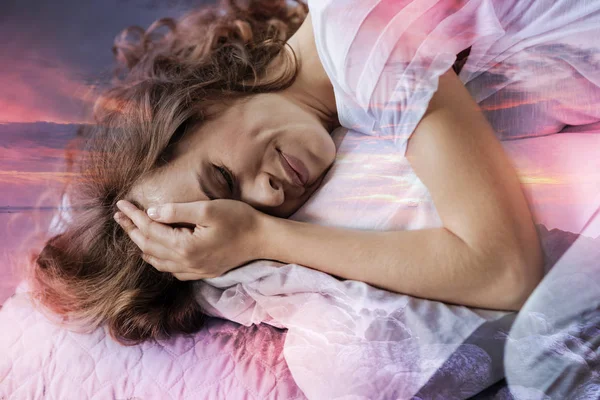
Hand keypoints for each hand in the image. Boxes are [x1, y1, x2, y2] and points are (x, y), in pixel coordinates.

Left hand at [114, 199, 265, 280]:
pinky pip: (171, 270)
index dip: (133, 216)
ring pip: (157, 261)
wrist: (262, 240)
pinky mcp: (201, 272)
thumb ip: (177, 211)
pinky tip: (155, 251)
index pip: (150, 230)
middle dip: (131, 230)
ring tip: (132, 231)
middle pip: (148, 247)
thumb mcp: (207, 209)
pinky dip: (157, 259)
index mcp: (184, 246)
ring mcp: (193, 270)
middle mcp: (185, 263)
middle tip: (119, 216)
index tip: (121, 204)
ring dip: (141, 246)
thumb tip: (151, 213)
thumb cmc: (238, 219)